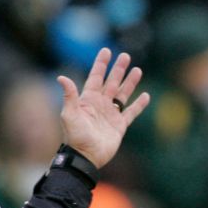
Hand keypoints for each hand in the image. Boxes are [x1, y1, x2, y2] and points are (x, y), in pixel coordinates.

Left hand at [56, 49, 149, 167]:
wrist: (86, 157)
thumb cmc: (75, 136)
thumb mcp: (69, 114)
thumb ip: (69, 96)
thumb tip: (61, 77)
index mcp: (88, 99)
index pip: (96, 77)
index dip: (101, 64)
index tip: (106, 51)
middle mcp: (100, 104)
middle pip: (111, 82)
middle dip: (118, 69)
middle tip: (125, 56)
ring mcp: (111, 114)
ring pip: (122, 94)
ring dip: (130, 83)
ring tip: (137, 70)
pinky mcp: (120, 126)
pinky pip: (131, 113)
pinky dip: (139, 105)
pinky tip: (145, 96)